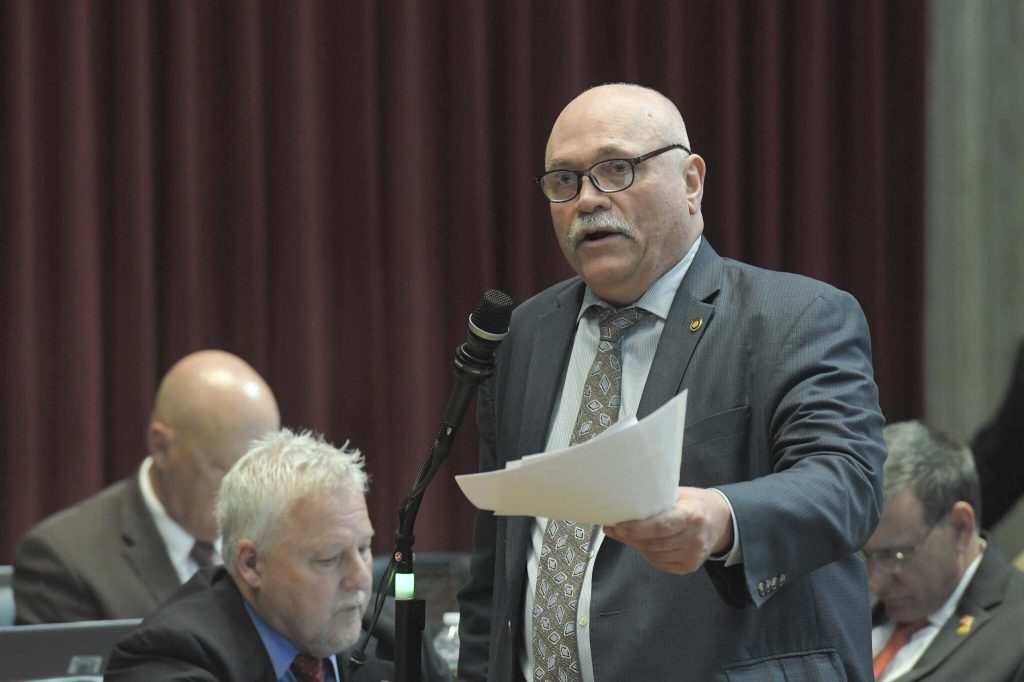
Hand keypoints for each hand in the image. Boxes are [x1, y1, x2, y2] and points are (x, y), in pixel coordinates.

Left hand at [603, 487, 733, 574]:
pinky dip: (648, 554)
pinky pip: (660, 563)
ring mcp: (693, 555)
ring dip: (637, 546)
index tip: (617, 527)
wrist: (721, 521)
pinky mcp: (689, 567)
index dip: (638, 529)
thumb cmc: (695, 503)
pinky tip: (646, 543)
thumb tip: (626, 503)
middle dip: (630, 538)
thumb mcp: (680, 494)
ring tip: (628, 534)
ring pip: (654, 555)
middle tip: (613, 529)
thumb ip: (658, 500)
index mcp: (692, 515)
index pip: (662, 526)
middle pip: (655, 543)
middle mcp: (694, 538)